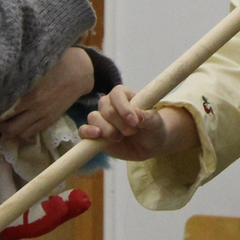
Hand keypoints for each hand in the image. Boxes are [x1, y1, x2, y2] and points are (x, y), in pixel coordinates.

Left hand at [0, 47, 93, 141]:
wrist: (81, 71)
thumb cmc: (56, 61)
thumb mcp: (35, 63)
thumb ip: (17, 72)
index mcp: (28, 91)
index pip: (3, 108)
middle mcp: (34, 106)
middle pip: (8, 125)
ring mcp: (43, 115)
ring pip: (18, 132)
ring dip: (6, 130)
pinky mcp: (49, 120)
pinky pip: (30, 133)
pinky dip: (20, 132)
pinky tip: (15, 124)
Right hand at [80, 85, 198, 161]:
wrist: (149, 146)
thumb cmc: (153, 129)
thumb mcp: (156, 123)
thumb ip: (147, 117)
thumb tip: (136, 113)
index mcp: (125, 96)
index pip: (117, 93)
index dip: (123, 107)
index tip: (134, 122)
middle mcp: (110, 105)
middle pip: (105, 107)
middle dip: (119, 122)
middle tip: (131, 132)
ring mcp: (102, 119)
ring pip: (93, 117)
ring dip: (106, 129)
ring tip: (119, 138)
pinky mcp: (95, 134)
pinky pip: (84, 130)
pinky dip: (87, 132)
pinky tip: (97, 135)